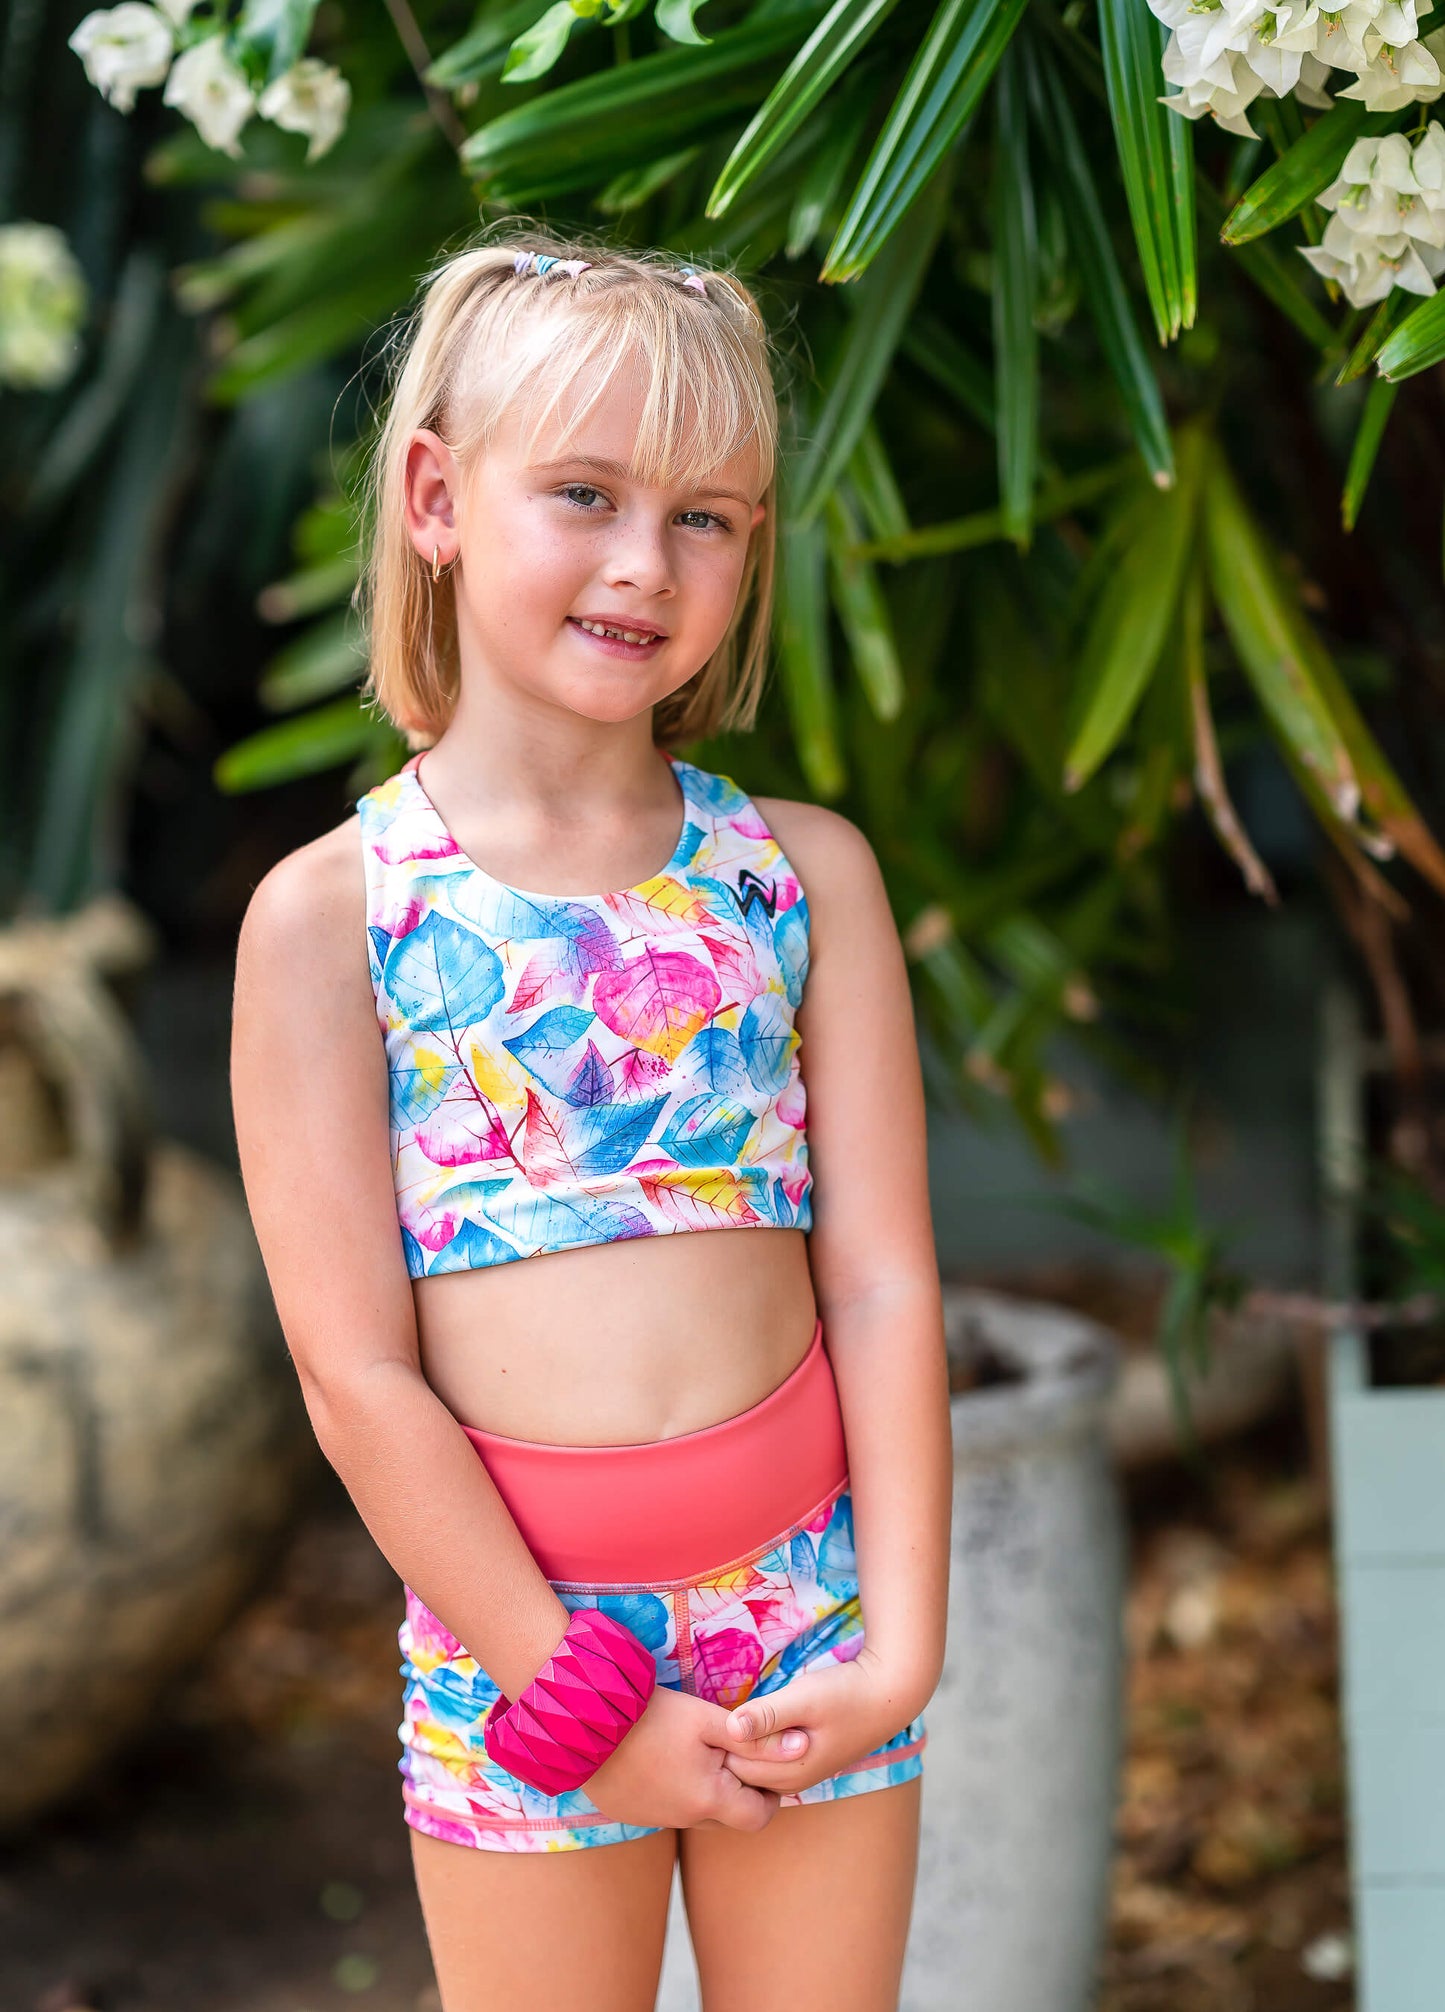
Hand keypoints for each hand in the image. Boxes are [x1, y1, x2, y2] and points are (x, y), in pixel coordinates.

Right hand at [583, 1685, 812, 1832]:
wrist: (587, 1723)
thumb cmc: (653, 1717)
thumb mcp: (708, 1719)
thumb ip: (755, 1738)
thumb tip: (802, 1746)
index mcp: (708, 1801)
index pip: (758, 1818)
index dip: (769, 1795)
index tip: (763, 1766)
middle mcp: (683, 1819)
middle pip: (727, 1817)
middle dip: (736, 1790)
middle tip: (731, 1753)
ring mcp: (654, 1818)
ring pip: (695, 1812)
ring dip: (704, 1789)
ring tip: (696, 1750)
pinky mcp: (630, 1812)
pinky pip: (665, 1808)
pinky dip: (673, 1789)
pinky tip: (663, 1758)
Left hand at [719, 1647, 924, 1797]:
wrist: (889, 1693)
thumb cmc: (846, 1694)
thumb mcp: (804, 1698)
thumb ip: (767, 1714)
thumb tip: (729, 1728)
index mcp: (788, 1773)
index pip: (732, 1765)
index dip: (719, 1738)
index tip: (714, 1710)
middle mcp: (791, 1782)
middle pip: (739, 1769)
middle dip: (725, 1744)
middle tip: (716, 1708)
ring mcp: (797, 1773)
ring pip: (751, 1765)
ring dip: (740, 1742)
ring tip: (736, 1710)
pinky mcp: (802, 1759)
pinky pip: (765, 1759)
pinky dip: (755, 1742)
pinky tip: (753, 1719)